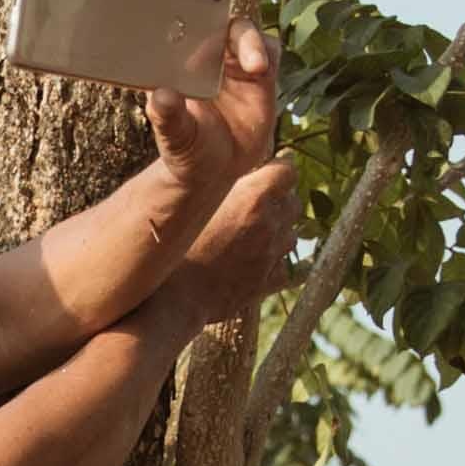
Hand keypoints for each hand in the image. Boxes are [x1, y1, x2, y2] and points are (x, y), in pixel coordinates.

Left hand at [129, 0, 284, 224]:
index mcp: (165, 46)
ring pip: (239, 22)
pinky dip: (262, 55)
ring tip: (250, 65)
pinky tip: (258, 72)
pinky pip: (265, 49)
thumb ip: (168, 117)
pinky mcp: (259, 66)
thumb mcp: (174, 135)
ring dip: (245, 37)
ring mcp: (229, 50)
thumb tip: (162, 97)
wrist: (218, 171)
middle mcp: (197, 40)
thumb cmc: (186, 147)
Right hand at [164, 157, 300, 330]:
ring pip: (291, 235)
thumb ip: (217, 181)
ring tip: (251, 236)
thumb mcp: (193, 201)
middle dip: (278, 201)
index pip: (288, 171)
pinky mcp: (267, 282)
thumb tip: (226, 168)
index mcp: (253, 197)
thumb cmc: (170, 245)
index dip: (278, 169)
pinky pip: (285, 268)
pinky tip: (254, 263)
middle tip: (252, 206)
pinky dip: (275, 264)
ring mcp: (271, 255)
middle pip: (293, 202)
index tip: (265, 172)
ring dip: (278, 232)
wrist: (171, 297)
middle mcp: (269, 223)